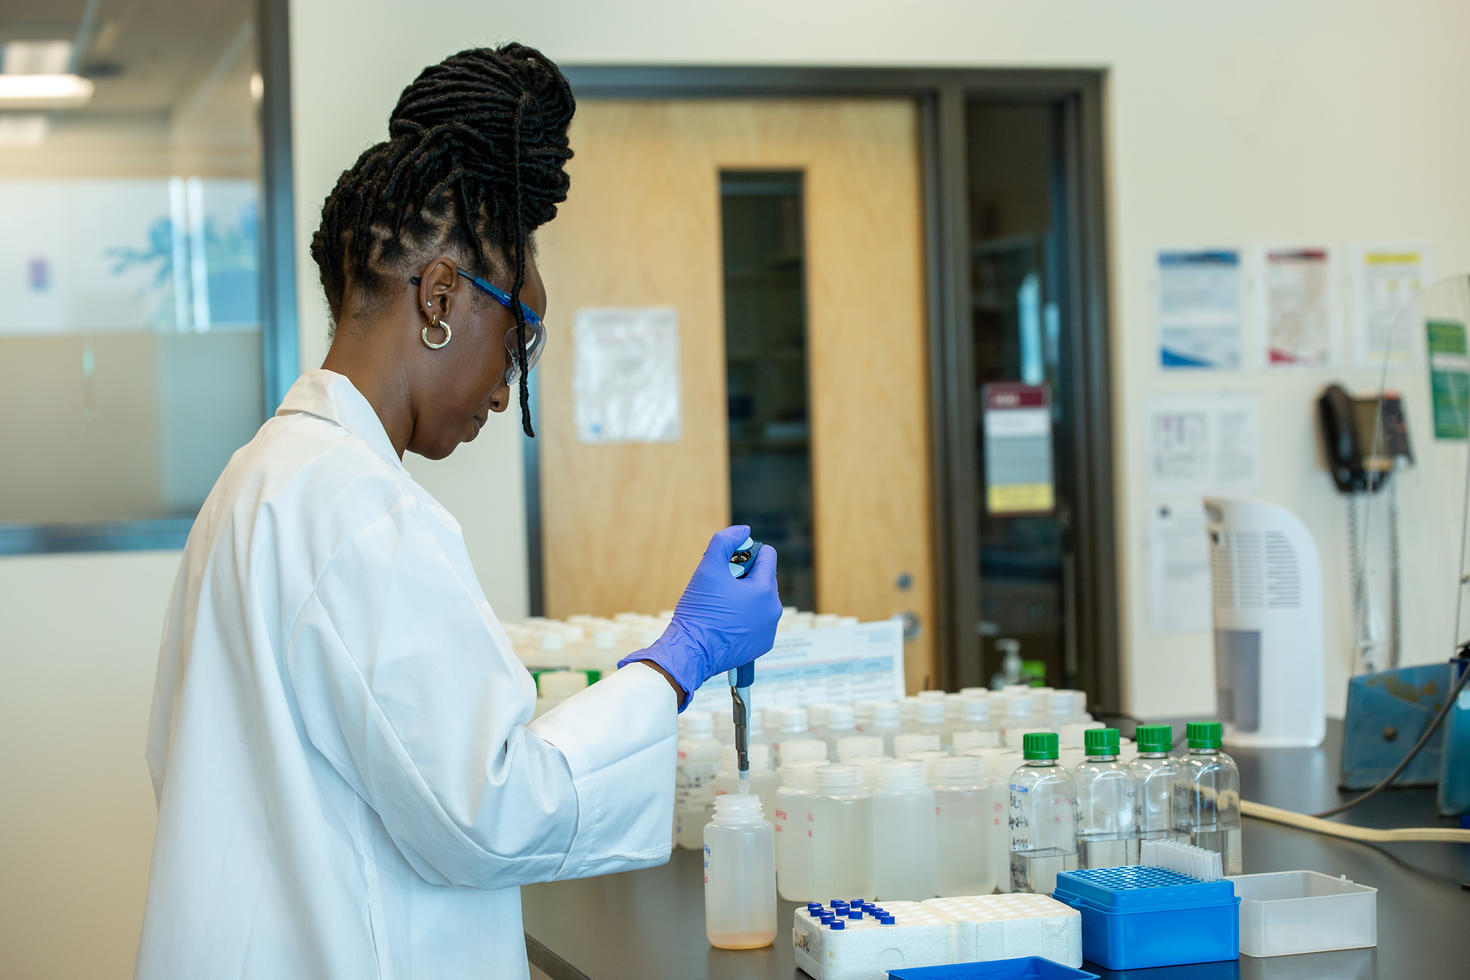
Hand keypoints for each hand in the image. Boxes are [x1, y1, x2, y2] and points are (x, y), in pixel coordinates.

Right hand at [619, 526, 780, 709]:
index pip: (767, 555)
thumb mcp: (707, 568)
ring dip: (744, 597)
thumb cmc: (698, 611)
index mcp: (764, 590)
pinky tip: (725, 623)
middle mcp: (773, 611)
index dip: (745, 553)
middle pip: (763, 578)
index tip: (727, 565)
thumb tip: (743, 531)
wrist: (690, 653)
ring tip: (720, 607)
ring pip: (759, 600)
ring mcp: (769, 630)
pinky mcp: (762, 645)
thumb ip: (725, 541)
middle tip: (719, 588)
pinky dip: (745, 618)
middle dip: (743, 577)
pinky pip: (757, 620)